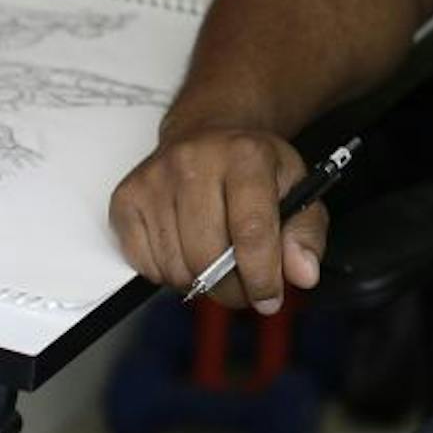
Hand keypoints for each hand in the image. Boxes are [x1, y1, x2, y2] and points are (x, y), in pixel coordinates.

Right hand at [108, 127, 328, 313]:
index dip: (261, 277)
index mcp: (245, 155)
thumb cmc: (252, 167)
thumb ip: (306, 232)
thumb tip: (303, 273)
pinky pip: (144, 265)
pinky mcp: (126, 198)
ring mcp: (155, 178)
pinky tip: (185, 250)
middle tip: (244, 289)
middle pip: (207, 256)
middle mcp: (195, 160)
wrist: (207, 134)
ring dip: (200, 283)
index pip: (251, 231)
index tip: (269, 298)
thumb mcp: (296, 188)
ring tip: (216, 264)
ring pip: (175, 267)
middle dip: (231, 289)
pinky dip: (168, 273)